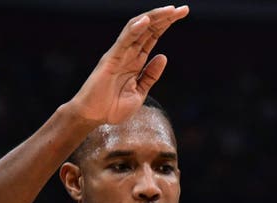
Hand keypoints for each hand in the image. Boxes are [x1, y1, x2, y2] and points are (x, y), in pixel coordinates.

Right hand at [68, 5, 189, 125]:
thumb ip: (150, 75)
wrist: (93, 117)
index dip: (167, 24)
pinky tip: (147, 20)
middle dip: (166, 17)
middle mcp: (128, 53)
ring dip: (154, 18)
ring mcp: (119, 54)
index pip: (153, 36)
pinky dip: (135, 29)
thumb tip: (163, 57)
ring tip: (170, 10)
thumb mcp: (139, 92)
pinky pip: (124, 40)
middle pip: (148, 29)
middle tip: (183, 9)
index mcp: (136, 61)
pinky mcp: (110, 59)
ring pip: (137, 29)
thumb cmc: (112, 107)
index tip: (183, 13)